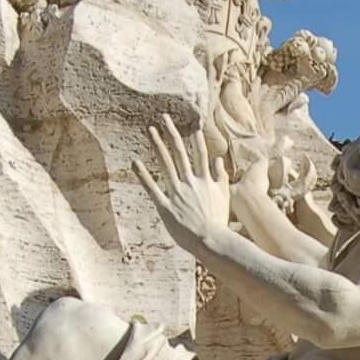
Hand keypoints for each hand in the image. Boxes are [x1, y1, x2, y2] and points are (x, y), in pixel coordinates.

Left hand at [133, 114, 231, 245]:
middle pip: (180, 152)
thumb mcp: (224, 197)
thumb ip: (221, 177)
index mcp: (204, 181)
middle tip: (163, 118)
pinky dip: (143, 175)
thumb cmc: (219, 222)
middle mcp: (190, 183)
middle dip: (171, 133)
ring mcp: (177, 194)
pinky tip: (135, 162)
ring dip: (157, 145)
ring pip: (166, 164)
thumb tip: (218, 161)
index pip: (200, 154)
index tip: (193, 125)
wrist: (211, 241)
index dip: (196, 138)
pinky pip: (152, 188)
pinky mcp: (166, 207)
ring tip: (149, 130)